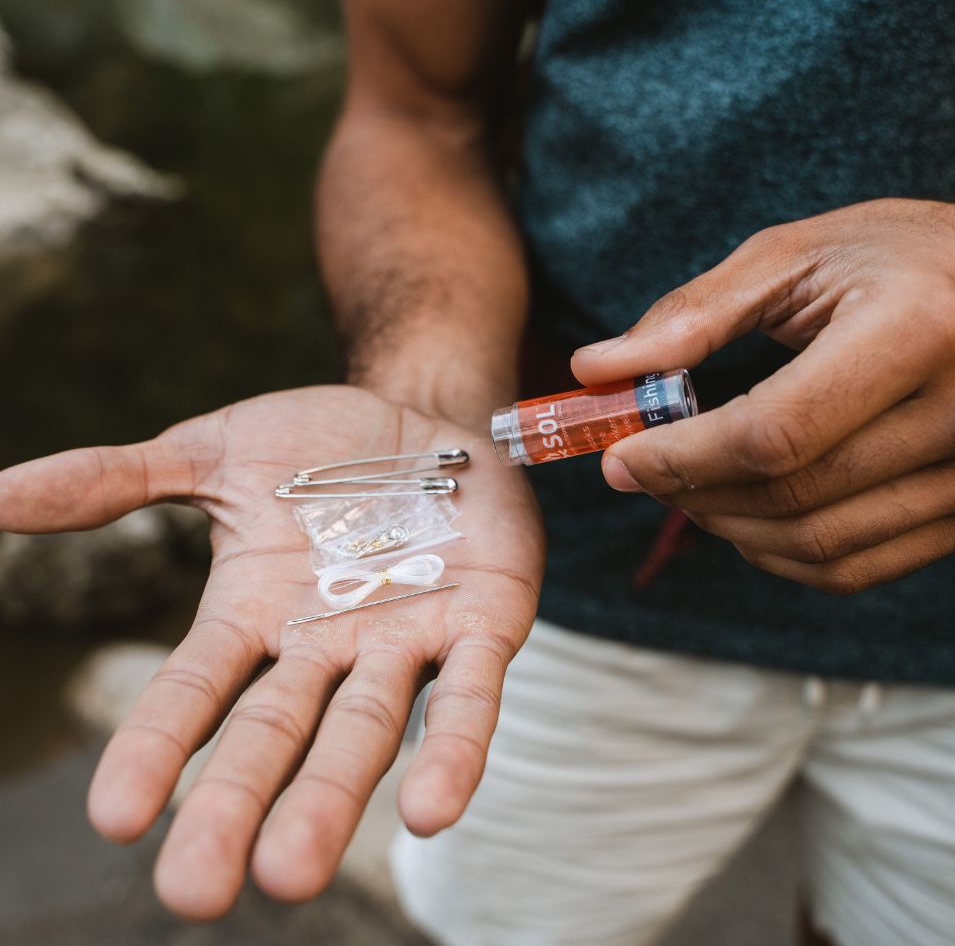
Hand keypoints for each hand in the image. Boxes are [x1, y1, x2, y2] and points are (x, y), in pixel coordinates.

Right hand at [0, 386, 543, 916]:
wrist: (426, 419)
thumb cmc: (319, 445)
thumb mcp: (215, 453)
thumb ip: (117, 482)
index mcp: (255, 613)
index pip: (195, 690)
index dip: (156, 746)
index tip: (113, 816)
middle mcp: (326, 643)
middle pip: (274, 734)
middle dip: (237, 807)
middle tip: (197, 892)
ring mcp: (406, 639)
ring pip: (363, 732)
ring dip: (331, 800)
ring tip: (293, 873)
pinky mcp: (482, 625)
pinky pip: (465, 696)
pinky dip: (451, 750)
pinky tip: (431, 810)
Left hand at [572, 197, 954, 592]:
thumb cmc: (901, 257)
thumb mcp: (794, 255)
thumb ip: (692, 315)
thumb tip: (593, 370)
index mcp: (924, 327)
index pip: (773, 433)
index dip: (679, 457)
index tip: (617, 457)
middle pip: (792, 497)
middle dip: (692, 494)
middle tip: (641, 471)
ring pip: (820, 547)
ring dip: (730, 529)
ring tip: (688, 488)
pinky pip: (858, 568)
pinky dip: (781, 555)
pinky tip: (746, 515)